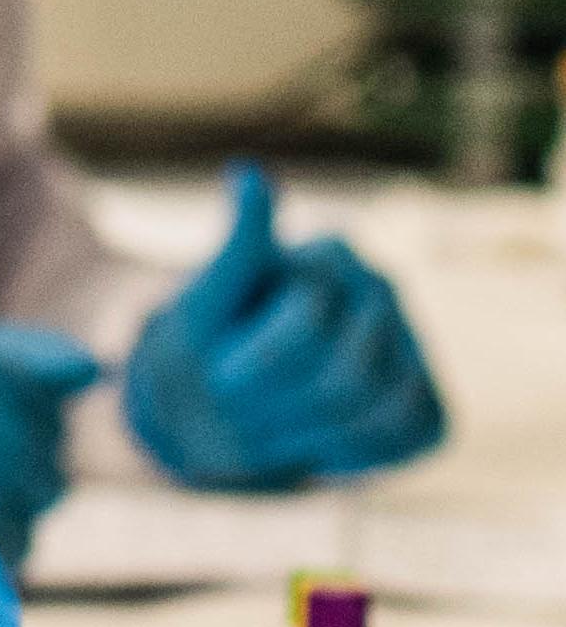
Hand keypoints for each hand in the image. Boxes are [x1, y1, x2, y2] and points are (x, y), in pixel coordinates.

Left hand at [124, 163, 446, 491]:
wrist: (223, 396)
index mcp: (329, 253)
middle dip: (279, 410)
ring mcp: (412, 342)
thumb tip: (250, 173)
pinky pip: (403, 435)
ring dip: (309, 435)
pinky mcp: (427, 397)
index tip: (214, 379)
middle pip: (343, 379)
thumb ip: (233, 251)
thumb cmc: (208, 342)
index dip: (250, 370)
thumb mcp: (199, 303)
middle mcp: (381, 288)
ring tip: (269, 427)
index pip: (304, 327)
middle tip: (238, 414)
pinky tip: (311, 442)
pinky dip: (352, 453)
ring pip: (375, 412)